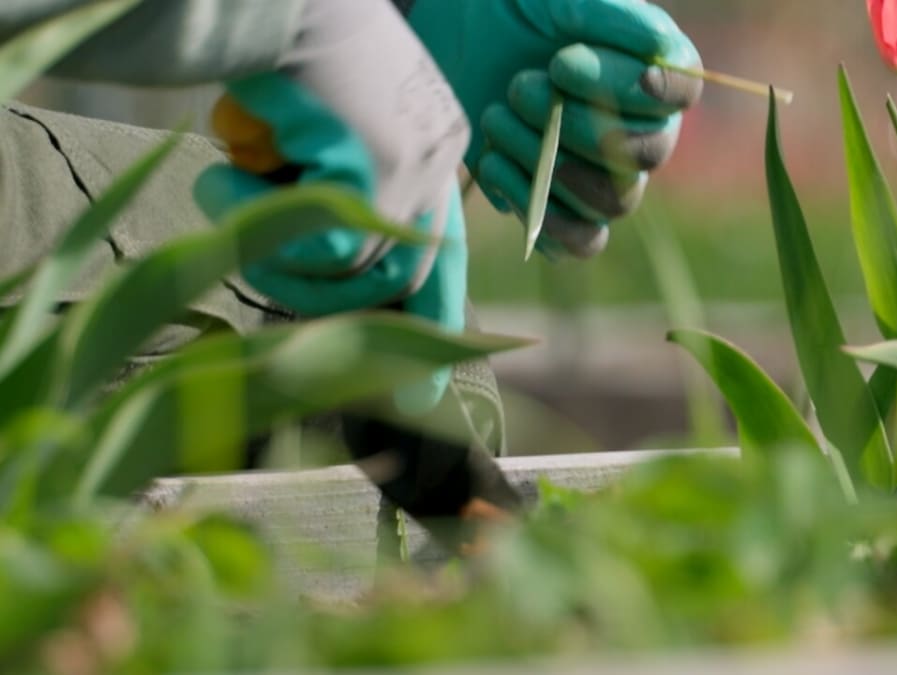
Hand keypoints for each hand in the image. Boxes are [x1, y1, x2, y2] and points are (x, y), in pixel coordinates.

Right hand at [195, 73, 467, 413]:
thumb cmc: (282, 50)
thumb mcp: (322, 131)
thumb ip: (343, 194)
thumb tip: (331, 262)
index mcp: (432, 153)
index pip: (441, 259)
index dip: (430, 328)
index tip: (423, 403)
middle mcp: (438, 163)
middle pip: (388, 283)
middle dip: (311, 288)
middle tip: (254, 245)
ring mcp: (416, 166)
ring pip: (346, 272)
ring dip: (269, 243)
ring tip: (230, 185)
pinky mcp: (380, 167)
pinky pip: (317, 243)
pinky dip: (250, 214)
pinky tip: (225, 165)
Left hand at [406, 0, 703, 257]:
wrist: (453, 44)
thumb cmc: (517, 12)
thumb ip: (611, 17)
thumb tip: (661, 55)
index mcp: (654, 74)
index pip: (681, 93)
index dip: (647, 89)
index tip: (575, 63)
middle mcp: (641, 132)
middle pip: (643, 156)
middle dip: (576, 124)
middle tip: (521, 84)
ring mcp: (603, 179)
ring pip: (610, 202)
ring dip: (546, 163)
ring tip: (498, 116)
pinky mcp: (561, 211)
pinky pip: (576, 242)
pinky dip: (532, 207)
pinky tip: (494, 163)